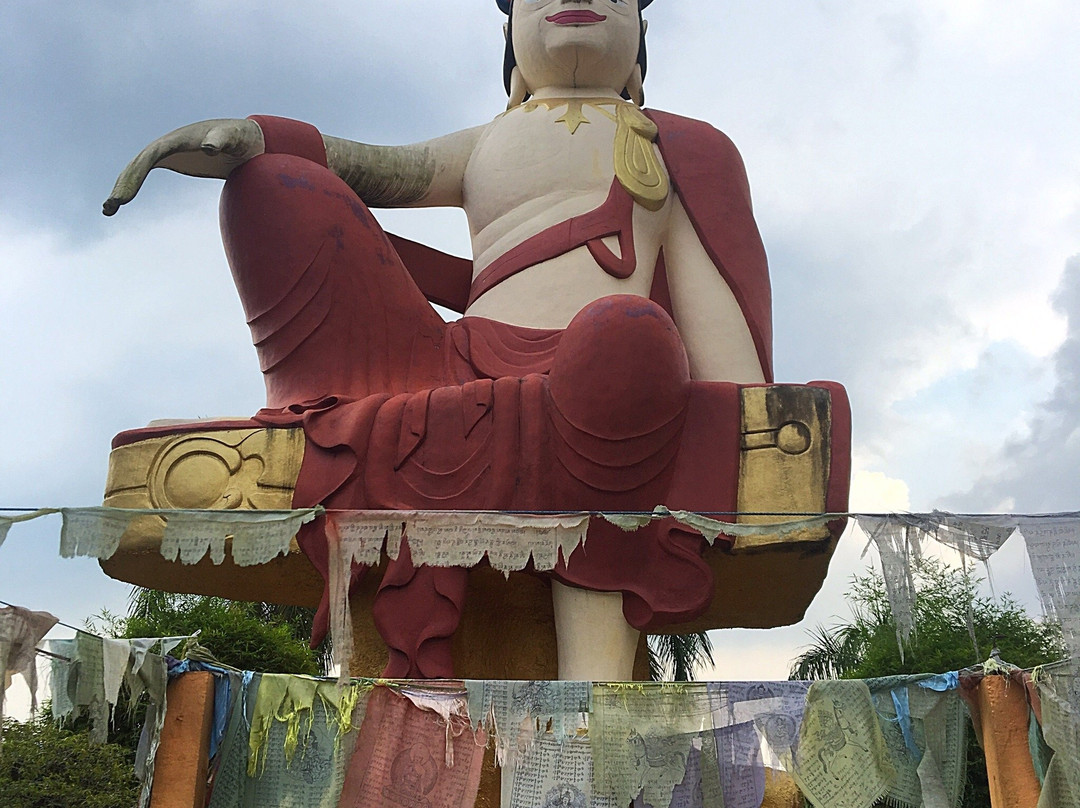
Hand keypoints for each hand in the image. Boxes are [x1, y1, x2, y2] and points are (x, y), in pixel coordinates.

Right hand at [103, 119, 263, 215]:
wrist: (246, 138)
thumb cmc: (241, 136)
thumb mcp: (234, 137)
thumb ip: (222, 139)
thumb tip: (209, 148)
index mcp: (178, 139)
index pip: (150, 156)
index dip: (136, 175)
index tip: (127, 197)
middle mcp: (168, 143)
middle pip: (138, 163)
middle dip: (123, 184)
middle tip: (111, 208)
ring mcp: (168, 150)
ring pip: (137, 167)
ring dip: (122, 185)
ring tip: (108, 209)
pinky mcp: (173, 158)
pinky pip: (145, 171)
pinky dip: (132, 184)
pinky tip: (122, 201)